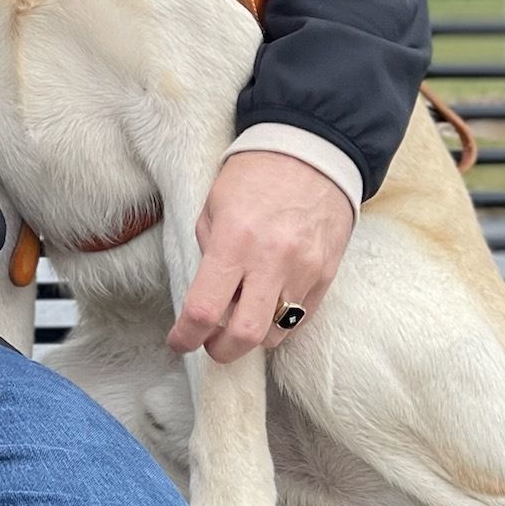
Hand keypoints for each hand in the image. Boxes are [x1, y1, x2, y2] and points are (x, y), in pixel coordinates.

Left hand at [167, 151, 352, 364]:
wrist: (312, 154)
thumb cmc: (255, 175)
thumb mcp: (214, 205)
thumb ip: (208, 251)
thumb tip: (207, 295)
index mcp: (234, 241)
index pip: (204, 308)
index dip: (186, 336)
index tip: (178, 341)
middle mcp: (271, 262)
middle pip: (245, 336)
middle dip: (221, 351)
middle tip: (209, 343)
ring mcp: (303, 272)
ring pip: (275, 334)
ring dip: (252, 337)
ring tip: (240, 317)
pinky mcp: (326, 277)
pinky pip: (300, 319)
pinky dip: (279, 323)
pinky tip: (266, 307)